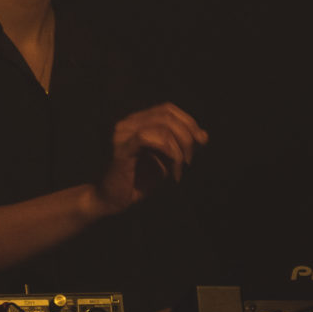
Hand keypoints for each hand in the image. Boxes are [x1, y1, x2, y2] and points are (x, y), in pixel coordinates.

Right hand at [90, 103, 208, 217]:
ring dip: (179, 148)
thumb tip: (204, 135)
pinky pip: (149, 138)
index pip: (167, 109)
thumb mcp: (165, 163)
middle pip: (167, 114)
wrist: (108, 202)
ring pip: (162, 125)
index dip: (188, 121)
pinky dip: (169, 153)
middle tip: (190, 159)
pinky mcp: (120, 148)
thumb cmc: (136, 183)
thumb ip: (181, 147)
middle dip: (187, 135)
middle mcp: (127, 123)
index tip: (201, 142)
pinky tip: (172, 172)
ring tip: (180, 169)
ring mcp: (122, 134)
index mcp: (136, 122)